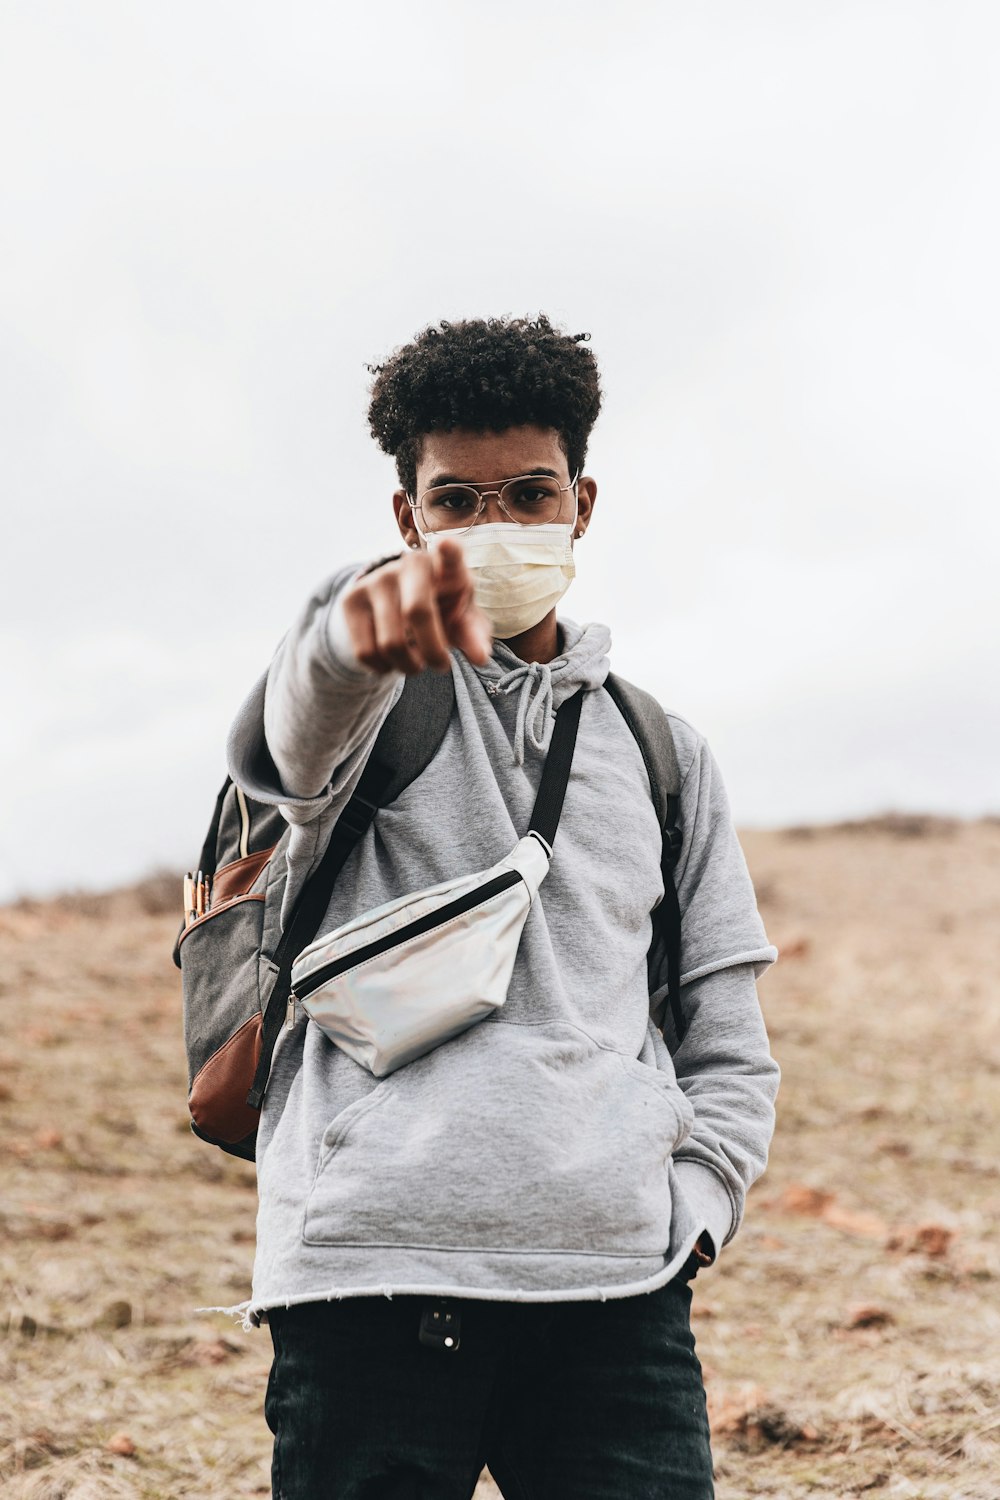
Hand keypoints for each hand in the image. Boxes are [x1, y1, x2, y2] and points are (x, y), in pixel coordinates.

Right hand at [341, 539, 491, 675]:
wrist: (397, 604)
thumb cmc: (442, 610)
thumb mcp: (463, 620)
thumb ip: (474, 635)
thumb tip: (480, 657)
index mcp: (446, 566)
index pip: (451, 554)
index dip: (449, 551)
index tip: (447, 544)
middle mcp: (410, 564)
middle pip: (417, 612)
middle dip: (433, 652)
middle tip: (442, 666)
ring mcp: (377, 579)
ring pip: (391, 642)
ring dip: (409, 666)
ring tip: (416, 663)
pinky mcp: (351, 599)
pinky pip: (366, 651)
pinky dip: (383, 668)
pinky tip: (392, 660)